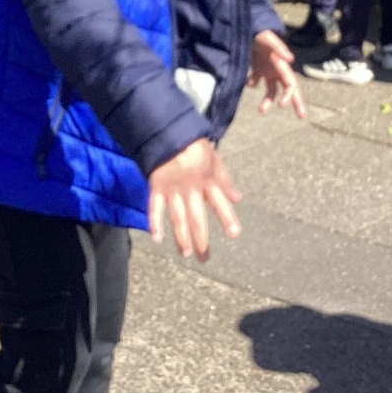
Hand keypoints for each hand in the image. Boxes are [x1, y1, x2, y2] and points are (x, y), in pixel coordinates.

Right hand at [146, 138, 240, 261]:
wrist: (169, 133)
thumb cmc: (195, 149)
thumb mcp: (215, 160)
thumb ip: (225, 180)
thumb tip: (237, 198)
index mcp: (208, 180)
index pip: (220, 202)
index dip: (227, 217)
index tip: (234, 234)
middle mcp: (191, 188)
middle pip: (197, 218)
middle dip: (201, 240)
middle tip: (204, 258)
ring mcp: (173, 189)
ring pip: (177, 218)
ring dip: (181, 237)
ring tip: (186, 253)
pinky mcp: (157, 188)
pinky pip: (154, 208)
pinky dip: (154, 223)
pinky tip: (157, 238)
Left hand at [247, 31, 305, 118]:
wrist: (248, 28)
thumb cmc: (260, 33)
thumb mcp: (269, 39)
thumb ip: (279, 48)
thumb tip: (291, 59)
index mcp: (282, 64)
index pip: (291, 83)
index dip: (289, 95)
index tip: (281, 105)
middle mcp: (277, 69)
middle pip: (289, 89)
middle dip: (295, 102)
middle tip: (302, 116)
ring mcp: (268, 70)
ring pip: (272, 89)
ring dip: (268, 100)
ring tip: (261, 111)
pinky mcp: (258, 69)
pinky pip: (257, 81)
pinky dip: (253, 84)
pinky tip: (248, 83)